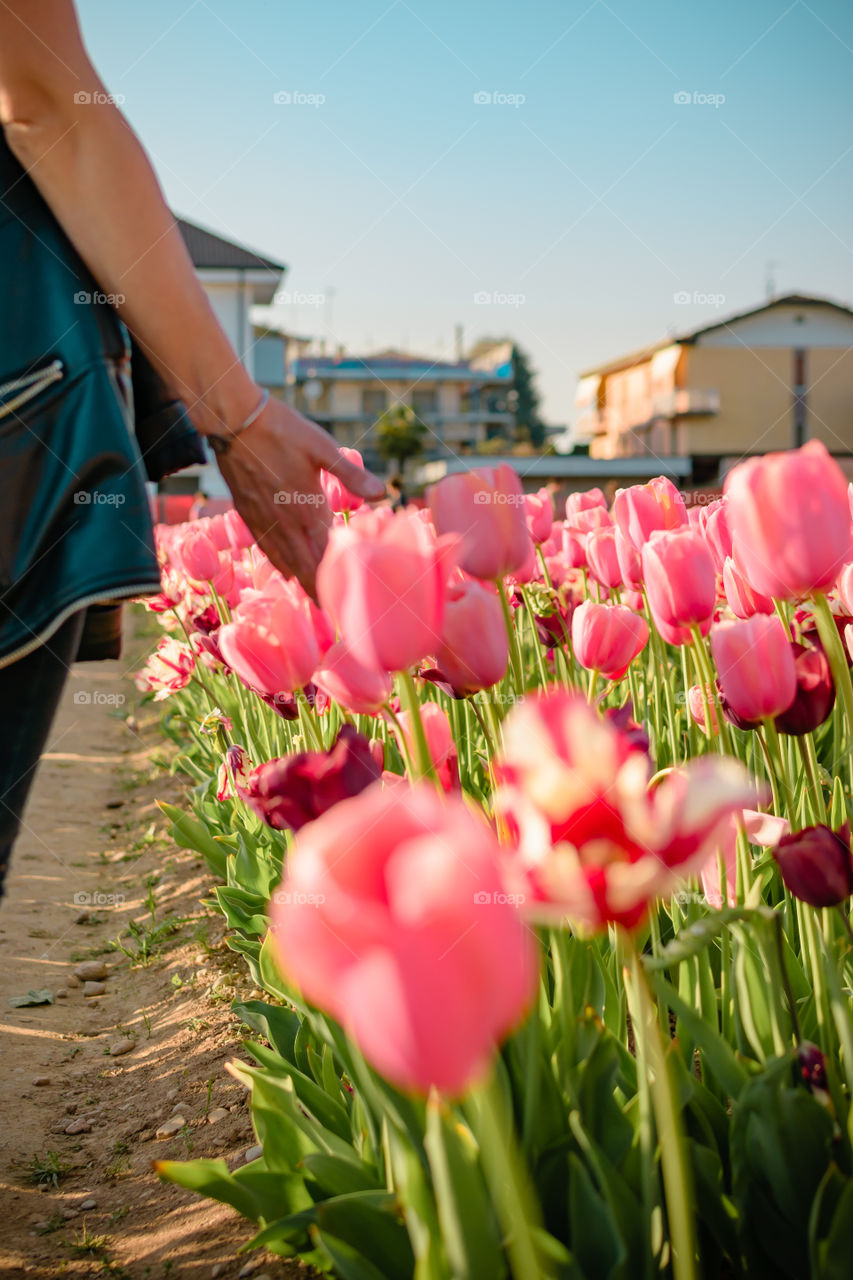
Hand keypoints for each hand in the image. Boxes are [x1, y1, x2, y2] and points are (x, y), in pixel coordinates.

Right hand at [215, 398, 384, 597]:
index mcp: (307, 510)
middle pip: (304, 567)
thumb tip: (382, 492)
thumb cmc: (282, 430)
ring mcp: (263, 520)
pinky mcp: (247, 513)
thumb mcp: (322, 448)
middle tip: (329, 612)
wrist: (235, 422)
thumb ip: (351, 475)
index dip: (334, 580)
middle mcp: (284, 523)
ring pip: (283, 560)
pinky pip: (265, 547)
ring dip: (298, 580)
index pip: (324, 556)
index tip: (345, 601)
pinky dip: (278, 563)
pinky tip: (283, 567)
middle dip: (317, 591)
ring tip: (310, 598)